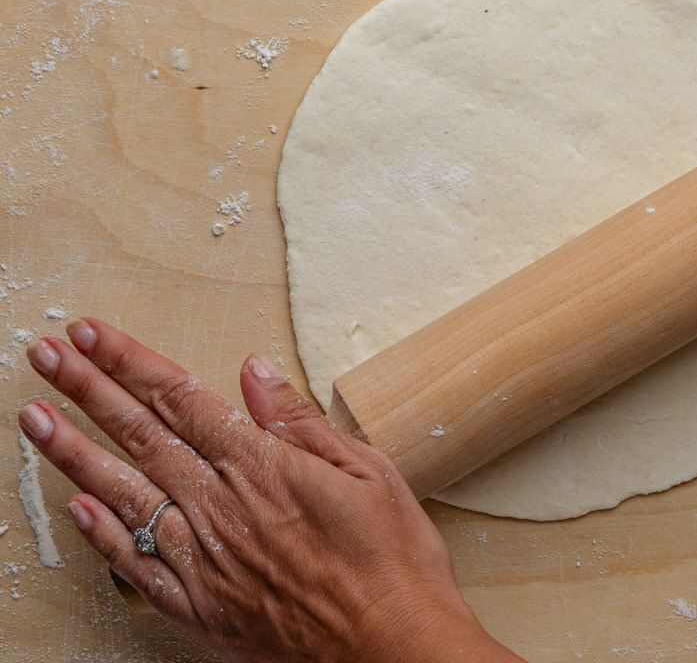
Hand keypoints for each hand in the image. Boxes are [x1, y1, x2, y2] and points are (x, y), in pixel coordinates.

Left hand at [18, 318, 522, 662]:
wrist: (391, 651)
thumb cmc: (391, 564)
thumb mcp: (369, 473)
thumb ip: (302, 423)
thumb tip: (256, 373)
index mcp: (263, 468)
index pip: (183, 399)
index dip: (132, 362)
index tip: (95, 334)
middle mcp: (221, 508)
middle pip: (141, 435)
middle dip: (88, 390)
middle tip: (48, 356)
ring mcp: (204, 559)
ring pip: (123, 494)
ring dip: (73, 452)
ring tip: (35, 418)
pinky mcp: (199, 605)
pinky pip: (135, 565)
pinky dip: (101, 534)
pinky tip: (75, 509)